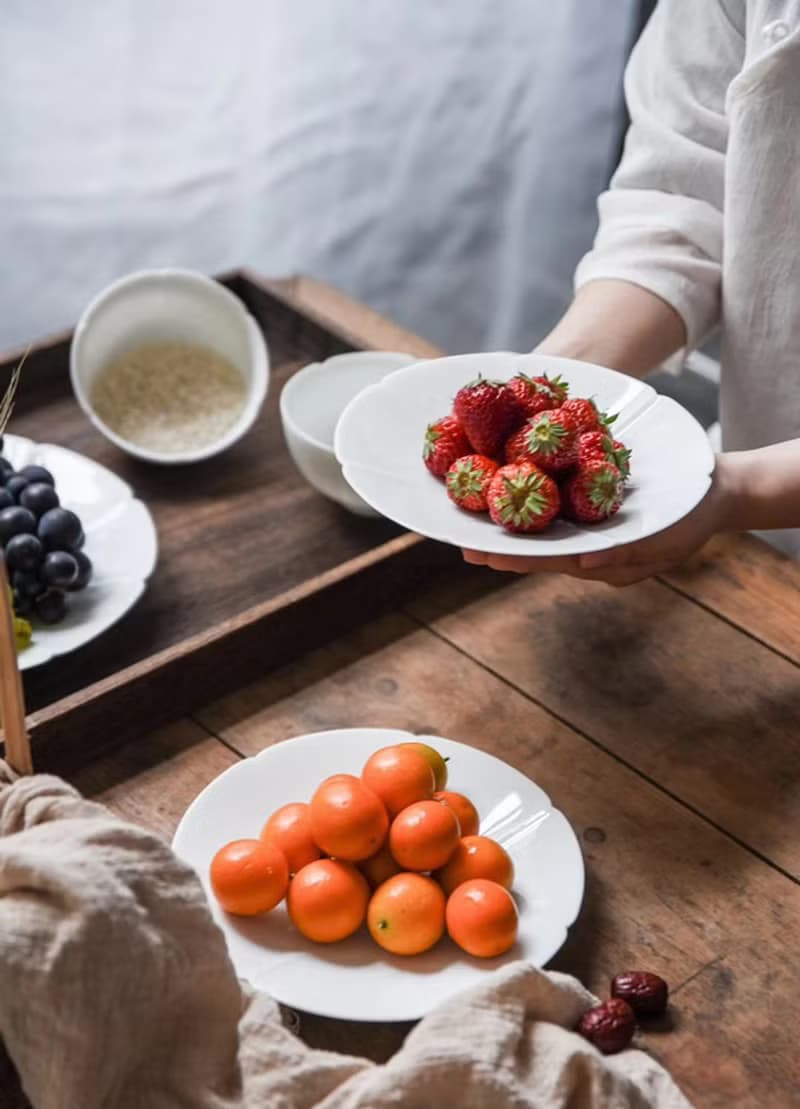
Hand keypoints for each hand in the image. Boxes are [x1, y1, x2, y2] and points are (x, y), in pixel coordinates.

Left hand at [463, 459, 731, 586]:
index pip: (548, 560)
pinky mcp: (595, 505)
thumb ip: (624, 554)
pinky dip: (535, 498)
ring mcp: (592, 530)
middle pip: (537, 548)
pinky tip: (511, 488)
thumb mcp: (664, 538)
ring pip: (544, 530)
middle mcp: (589, 548)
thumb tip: (583, 563)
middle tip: (460, 541)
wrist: (716, 491)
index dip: (514, 557)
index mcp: (599, 560)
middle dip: (500, 545)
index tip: (480, 555)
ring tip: (472, 520)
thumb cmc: (691, 516)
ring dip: (511, 525)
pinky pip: (561, 503)